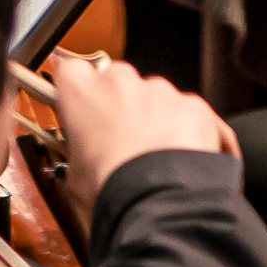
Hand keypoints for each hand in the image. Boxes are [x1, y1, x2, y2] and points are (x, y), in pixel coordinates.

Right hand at [36, 49, 232, 193]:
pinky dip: (187, 130)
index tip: (81, 108)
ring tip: (156, 154)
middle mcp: (121, 80)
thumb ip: (80, 150)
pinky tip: (183, 158)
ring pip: (155, 95)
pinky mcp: (195, 104)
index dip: (78, 91)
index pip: (71, 71)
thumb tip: (87, 158)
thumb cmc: (109, 185)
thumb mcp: (74, 174)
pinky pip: (189, 113)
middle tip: (120, 137)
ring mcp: (161, 89)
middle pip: (117, 80)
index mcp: (81, 90)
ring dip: (155, 116)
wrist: (158, 195)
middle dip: (119, 102)